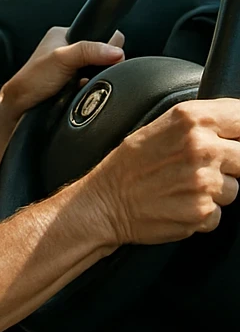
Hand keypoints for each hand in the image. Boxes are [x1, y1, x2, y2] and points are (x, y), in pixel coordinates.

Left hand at [0, 26, 124, 119]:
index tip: (105, 58)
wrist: (19, 110)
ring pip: (100, 71)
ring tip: (83, 84)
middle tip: (88, 74)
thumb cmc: (31, 82)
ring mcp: (71, 68)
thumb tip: (116, 52)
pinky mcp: (73, 85)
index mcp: (63, 35)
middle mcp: (68, 49)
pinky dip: (92, 89)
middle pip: (102, 54)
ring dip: (97, 79)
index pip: (100, 32)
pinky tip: (82, 93)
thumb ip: (88, 51)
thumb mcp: (61, 59)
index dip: (107, 45)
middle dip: (102, 65)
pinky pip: (94, 84)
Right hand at [88, 98, 239, 246]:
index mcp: (190, 119)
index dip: (239, 130)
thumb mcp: (159, 127)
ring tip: (184, 186)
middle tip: (200, 167)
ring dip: (216, 190)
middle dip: (230, 163)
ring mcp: (204, 181)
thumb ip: (200, 123)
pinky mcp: (203, 211)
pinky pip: (220, 212)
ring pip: (236, 187)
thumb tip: (236, 126)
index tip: (233, 138)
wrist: (104, 202)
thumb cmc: (128, 165)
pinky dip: (203, 211)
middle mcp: (200, 147)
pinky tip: (180, 202)